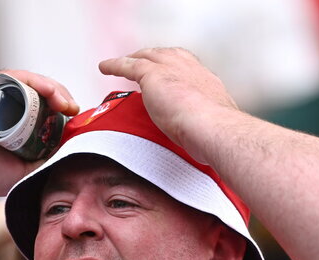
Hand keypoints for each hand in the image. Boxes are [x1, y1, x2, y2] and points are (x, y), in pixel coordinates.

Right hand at [0, 70, 78, 200]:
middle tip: (74, 110)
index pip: (44, 108)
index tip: (76, 120)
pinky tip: (49, 94)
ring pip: (30, 82)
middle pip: (40, 92)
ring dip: (52, 88)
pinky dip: (35, 82)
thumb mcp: (27, 169)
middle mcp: (5, 106)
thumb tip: (73, 145)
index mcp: (14, 123)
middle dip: (61, 97)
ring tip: (65, 104)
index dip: (63, 110)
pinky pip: (14, 78)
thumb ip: (48, 158)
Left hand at [99, 48, 237, 162]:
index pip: (188, 67)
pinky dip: (115, 65)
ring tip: (119, 64)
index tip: (169, 72)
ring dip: (131, 60)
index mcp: (206, 81)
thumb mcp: (211, 126)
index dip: (175, 67)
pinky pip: (128, 66)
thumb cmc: (215, 135)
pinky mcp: (152, 74)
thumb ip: (202, 127)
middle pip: (166, 56)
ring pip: (146, 58)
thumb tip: (198, 144)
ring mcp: (171, 69)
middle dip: (153, 58)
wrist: (212, 127)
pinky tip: (103, 67)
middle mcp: (190, 69)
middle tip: (140, 63)